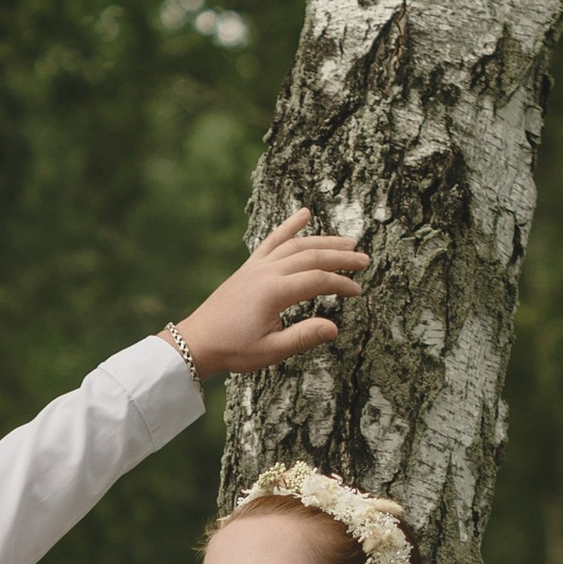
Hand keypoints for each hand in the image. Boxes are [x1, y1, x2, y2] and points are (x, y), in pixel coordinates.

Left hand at [175, 209, 366, 377]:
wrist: (198, 340)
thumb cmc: (234, 349)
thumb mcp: (271, 350)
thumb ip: (303, 337)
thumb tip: (334, 327)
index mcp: (274, 292)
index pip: (318, 280)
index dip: (341, 284)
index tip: (357, 292)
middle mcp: (266, 272)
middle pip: (312, 256)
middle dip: (341, 257)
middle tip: (364, 260)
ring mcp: (257, 266)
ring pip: (296, 245)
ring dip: (324, 241)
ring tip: (348, 242)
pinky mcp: (250, 266)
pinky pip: (273, 240)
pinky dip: (289, 226)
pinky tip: (304, 214)